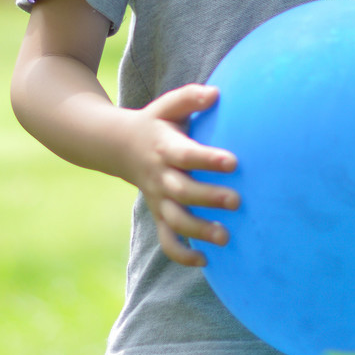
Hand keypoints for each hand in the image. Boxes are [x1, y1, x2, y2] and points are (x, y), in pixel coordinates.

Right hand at [118, 84, 238, 266]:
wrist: (117, 146)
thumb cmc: (155, 122)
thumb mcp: (167, 106)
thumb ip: (190, 98)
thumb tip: (216, 93)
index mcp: (164, 148)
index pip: (187, 155)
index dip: (208, 159)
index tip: (233, 162)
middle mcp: (160, 177)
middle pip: (183, 192)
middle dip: (209, 198)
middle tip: (237, 201)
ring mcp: (159, 199)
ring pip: (176, 220)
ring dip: (199, 231)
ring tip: (225, 237)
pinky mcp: (159, 214)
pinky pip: (166, 239)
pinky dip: (181, 253)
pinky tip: (204, 261)